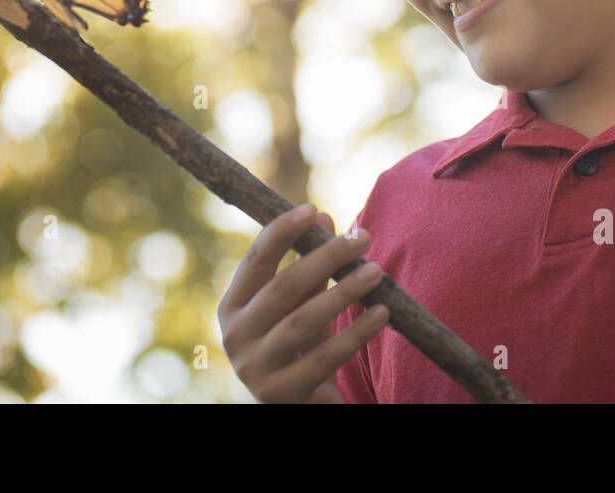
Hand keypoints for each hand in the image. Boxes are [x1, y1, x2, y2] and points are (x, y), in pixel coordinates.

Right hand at [218, 205, 389, 402]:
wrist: (295, 404)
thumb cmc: (297, 344)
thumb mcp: (298, 303)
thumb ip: (307, 265)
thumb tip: (324, 220)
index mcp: (232, 306)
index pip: (256, 260)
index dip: (282, 232)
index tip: (313, 210)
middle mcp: (235, 336)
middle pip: (283, 288)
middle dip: (325, 258)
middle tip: (362, 237)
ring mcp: (255, 368)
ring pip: (303, 322)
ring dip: (344, 293)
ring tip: (376, 271)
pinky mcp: (282, 394)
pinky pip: (325, 357)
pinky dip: (356, 333)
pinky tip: (381, 313)